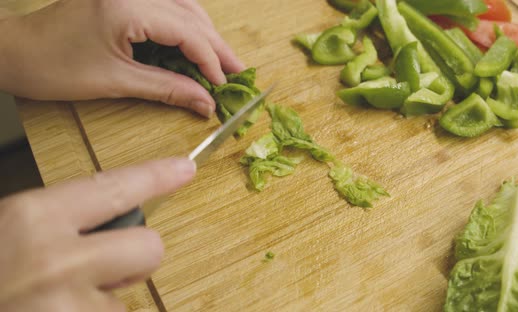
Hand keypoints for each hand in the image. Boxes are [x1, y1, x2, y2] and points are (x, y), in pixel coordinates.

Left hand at [0, 0, 244, 117]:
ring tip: (223, 62)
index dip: (211, 60)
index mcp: (128, 8)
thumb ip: (167, 89)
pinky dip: (187, 28)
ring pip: (184, 6)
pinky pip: (168, 7)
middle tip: (239, 72)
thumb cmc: (56, 67)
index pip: (188, 31)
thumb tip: (206, 104)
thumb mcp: (117, 81)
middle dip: (217, 46)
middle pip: (192, 14)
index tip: (224, 86)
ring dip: (206, 34)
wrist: (16, 52)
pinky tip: (197, 46)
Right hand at [0, 158, 195, 310]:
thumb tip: (109, 216)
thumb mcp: (8, 230)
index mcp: (31, 218)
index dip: (155, 176)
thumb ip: (56, 222)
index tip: (184, 168)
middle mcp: (58, 261)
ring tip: (55, 303)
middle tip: (99, 269)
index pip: (115, 187)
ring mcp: (68, 307)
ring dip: (101, 304)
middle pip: (148, 247)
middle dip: (133, 259)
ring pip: (127, 300)